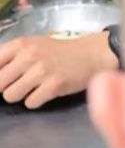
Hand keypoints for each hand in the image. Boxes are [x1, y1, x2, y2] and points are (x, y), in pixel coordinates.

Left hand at [0, 32, 115, 108]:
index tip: (7, 78)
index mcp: (20, 44)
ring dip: (20, 95)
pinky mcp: (54, 86)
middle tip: (20, 84)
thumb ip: (10, 58)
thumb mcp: (32, 46)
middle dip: (7, 87)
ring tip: (33, 88)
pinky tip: (45, 92)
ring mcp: (42, 71)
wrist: (91, 54)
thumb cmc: (58, 52)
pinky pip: (30, 103)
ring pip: (11, 95)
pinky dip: (35, 101)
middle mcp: (29, 56)